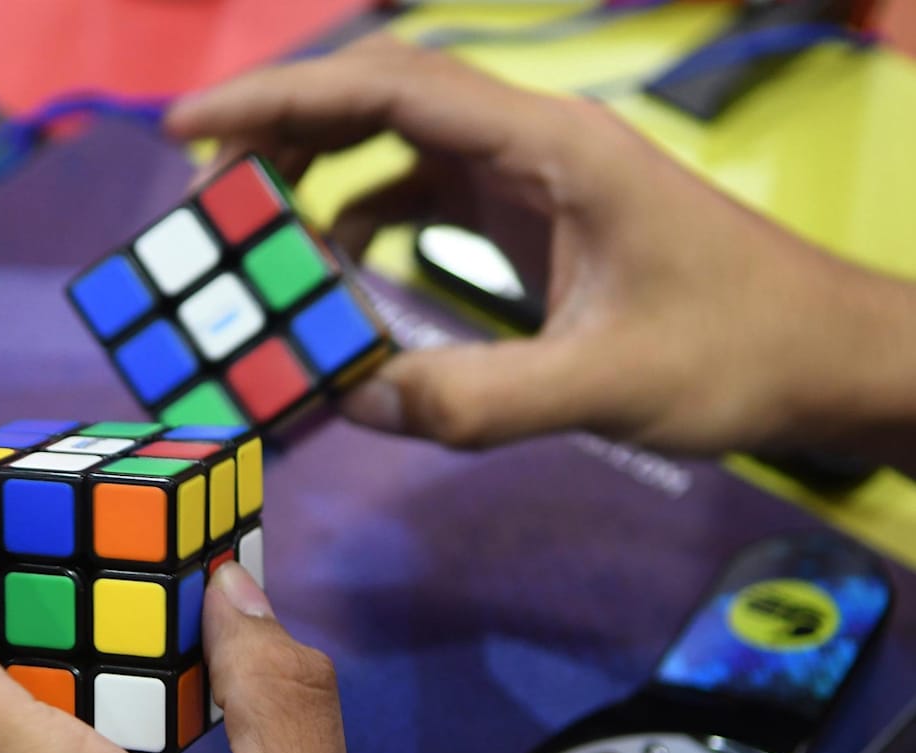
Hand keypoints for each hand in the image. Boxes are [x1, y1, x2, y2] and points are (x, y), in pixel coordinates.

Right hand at [167, 35, 915, 467]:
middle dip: (281, 124)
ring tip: (247, 217)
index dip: (282, 100)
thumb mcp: (607, 384)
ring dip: (316, 165)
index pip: (391, 89)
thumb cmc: (735, 351)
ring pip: (395, 138)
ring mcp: (529, 175)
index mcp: (549, 147)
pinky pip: (421, 191)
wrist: (820, 352)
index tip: (192, 132)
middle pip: (380, 93)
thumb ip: (480, 399)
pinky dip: (362, 215)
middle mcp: (530, 142)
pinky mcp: (530, 215)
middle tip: (200, 178)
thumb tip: (355, 403)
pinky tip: (333, 262)